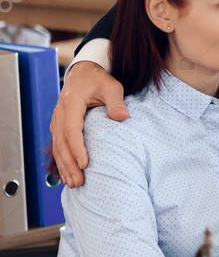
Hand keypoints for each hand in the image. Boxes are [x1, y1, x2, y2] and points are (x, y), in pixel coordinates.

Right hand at [49, 61, 128, 186]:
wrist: (83, 73)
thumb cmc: (99, 80)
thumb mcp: (112, 87)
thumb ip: (116, 102)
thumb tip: (122, 118)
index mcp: (71, 103)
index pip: (72, 129)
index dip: (77, 148)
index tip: (85, 163)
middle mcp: (60, 113)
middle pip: (61, 142)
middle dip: (69, 164)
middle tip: (79, 182)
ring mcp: (57, 120)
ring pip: (57, 147)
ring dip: (64, 166)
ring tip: (74, 183)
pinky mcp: (58, 126)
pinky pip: (57, 145)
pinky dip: (61, 160)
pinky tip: (67, 174)